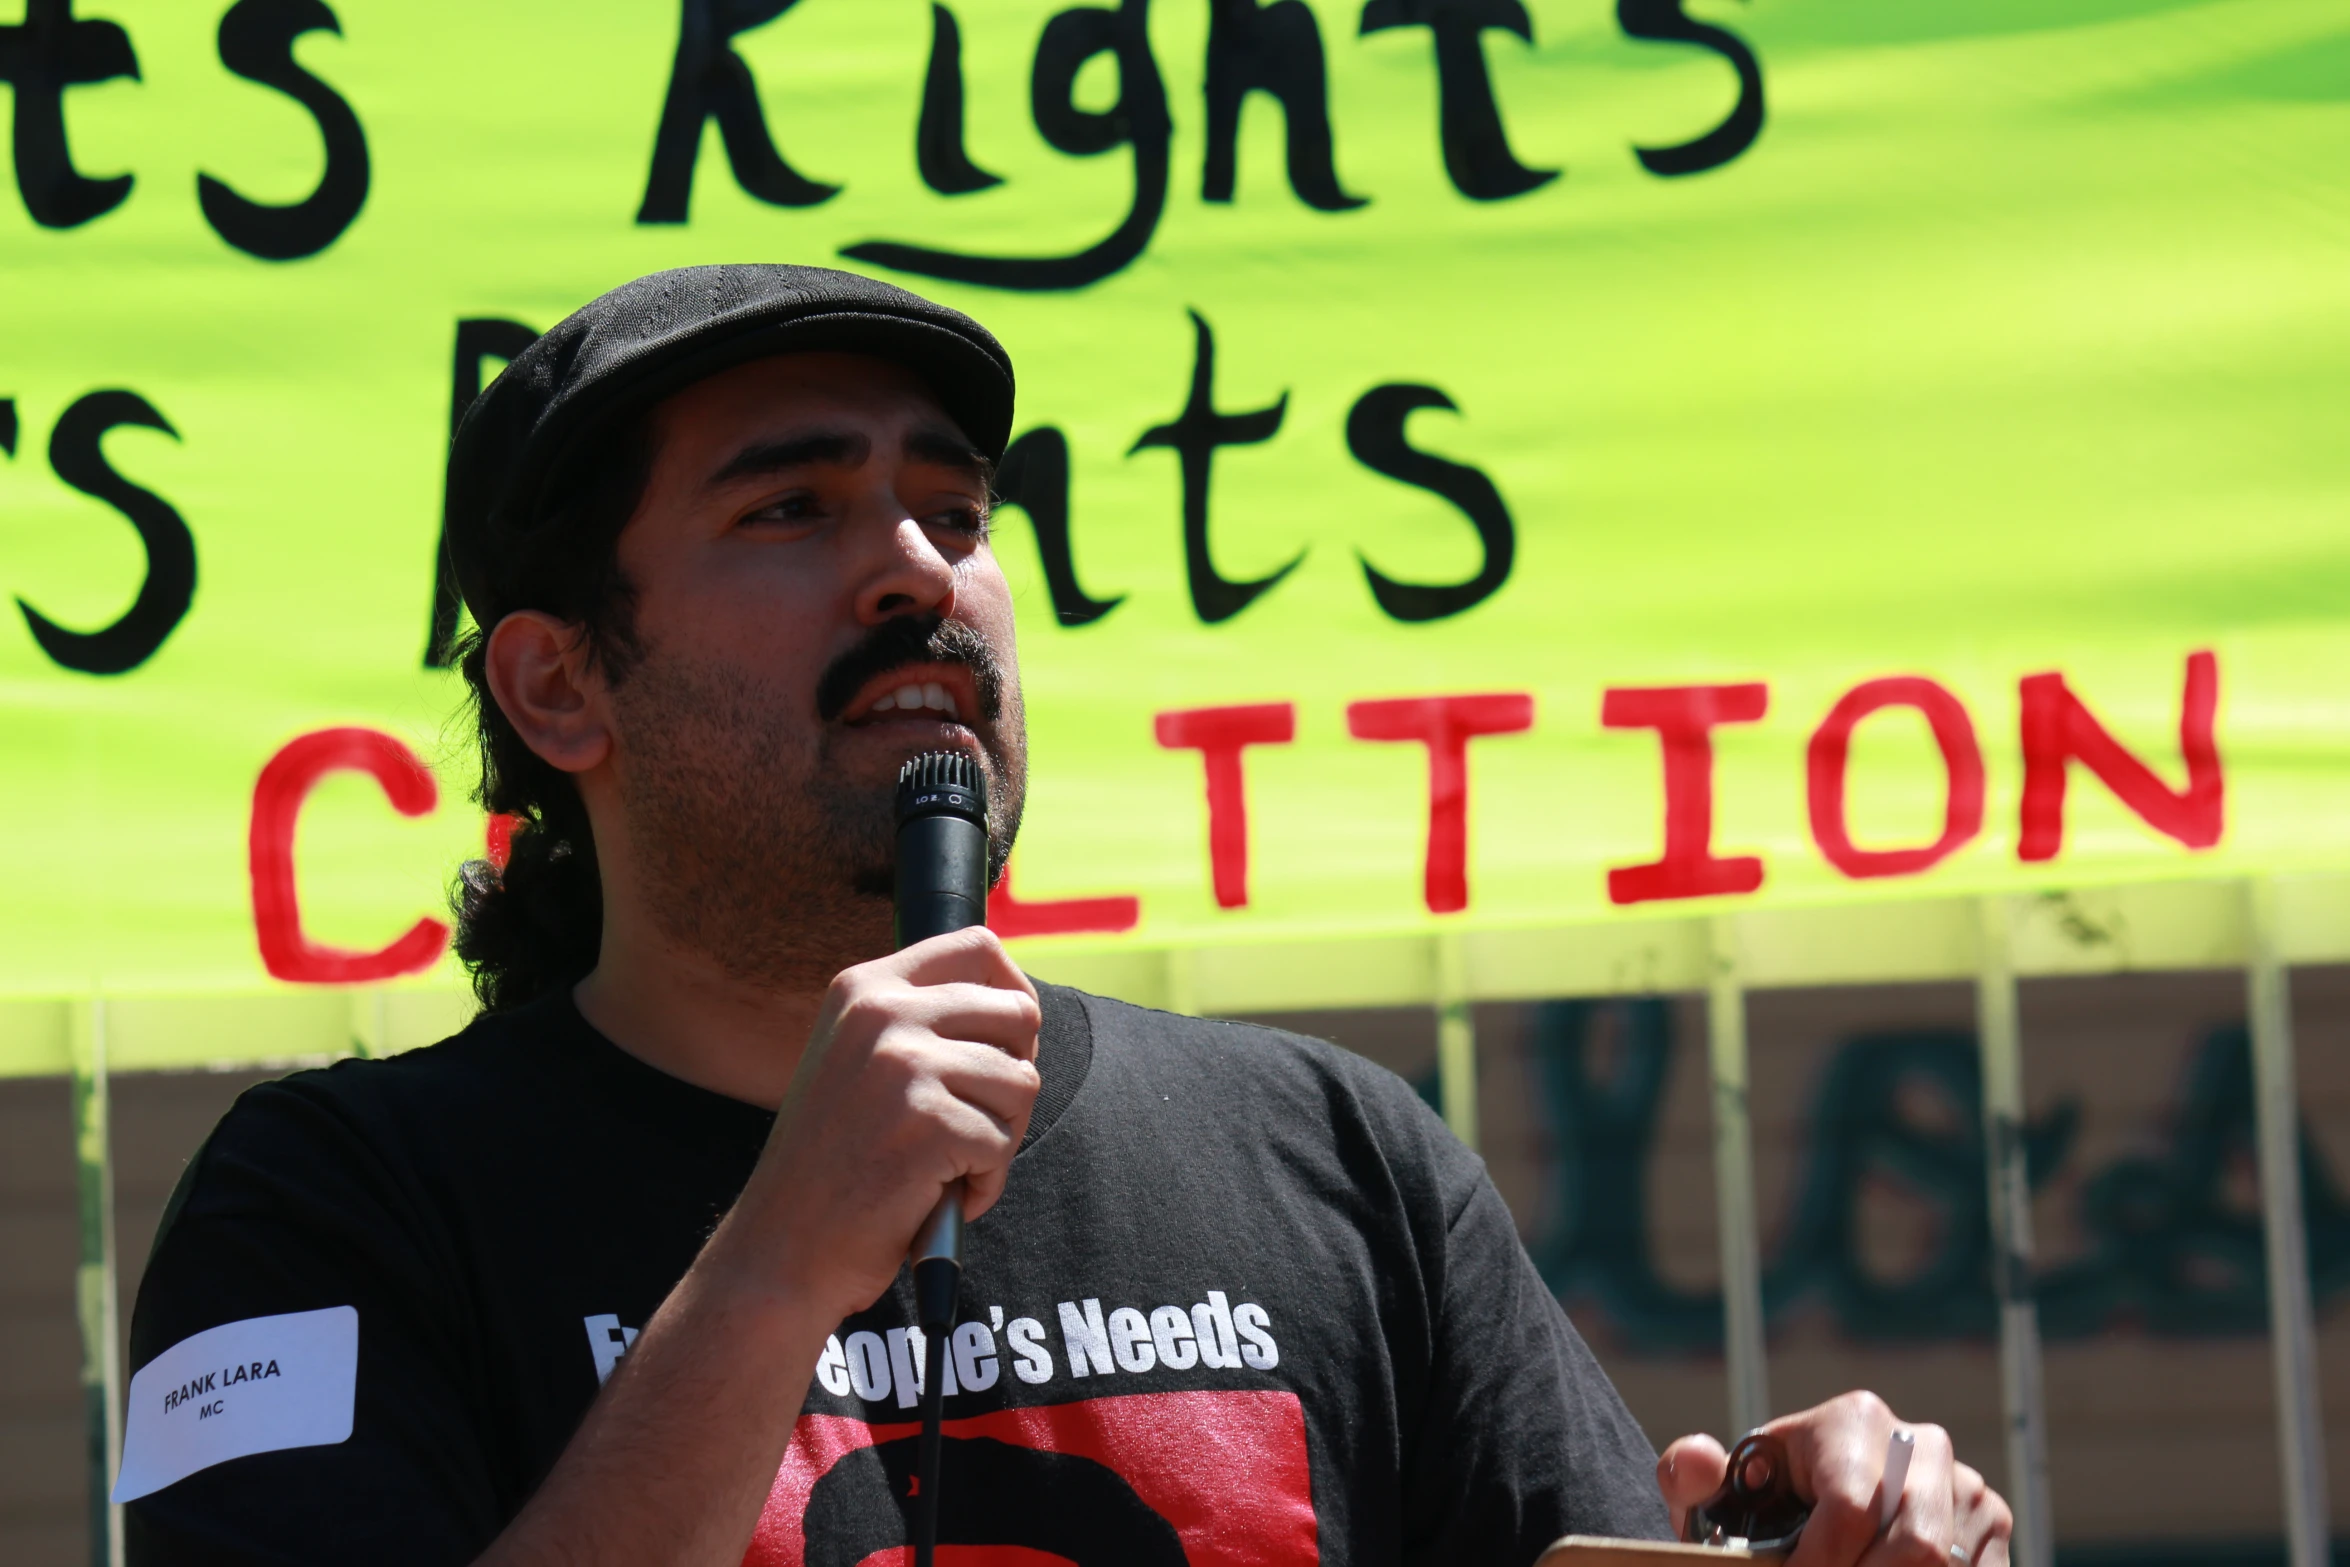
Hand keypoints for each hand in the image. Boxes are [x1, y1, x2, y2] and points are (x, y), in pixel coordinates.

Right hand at [723, 925, 1040, 1325]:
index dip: (1013, 994)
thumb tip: (1019, 1003)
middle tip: (975, 1123)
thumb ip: (920, 1020)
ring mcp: (903, 1066)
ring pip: (1022, 1082)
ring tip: (950, 1165)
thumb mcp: (859, 1060)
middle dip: (1013, 1078)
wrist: (781, 1248)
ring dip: (1001, 1137)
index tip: (1004, 1044)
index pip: (978, 947)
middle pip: (1019, 1014)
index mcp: (865, 988)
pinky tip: (937, 1197)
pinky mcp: (927, 1124)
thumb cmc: (835, 1162)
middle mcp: (882, 1013)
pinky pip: (1002, 1144)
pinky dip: (984, 1184)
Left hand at [1657, 1392, 2012, 1566]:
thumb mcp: (1718, 1492)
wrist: (1811, 1511)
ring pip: (1949, 1565)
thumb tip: (1698, 1458)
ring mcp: (1965, 1484)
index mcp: (1853, 1420)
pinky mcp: (1992, 1525)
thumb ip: (1690, 1474)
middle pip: (1916, 1544)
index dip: (1820, 1563)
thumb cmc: (1761, 1506)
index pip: (1851, 1506)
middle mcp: (1921, 1443)